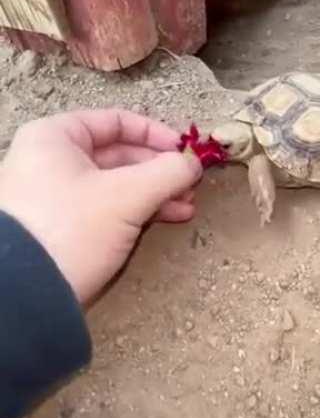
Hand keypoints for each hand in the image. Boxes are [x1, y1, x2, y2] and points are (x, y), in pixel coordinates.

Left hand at [0, 110, 201, 304]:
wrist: (28, 297)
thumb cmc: (71, 230)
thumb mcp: (126, 196)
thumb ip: (166, 172)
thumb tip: (194, 163)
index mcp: (55, 137)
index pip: (115, 121)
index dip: (155, 132)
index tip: (185, 149)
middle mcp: (51, 160)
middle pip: (118, 153)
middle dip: (160, 168)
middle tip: (191, 182)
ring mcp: (55, 194)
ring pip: (116, 183)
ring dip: (155, 191)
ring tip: (187, 204)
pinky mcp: (63, 225)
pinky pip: (107, 206)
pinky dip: (139, 209)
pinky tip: (171, 217)